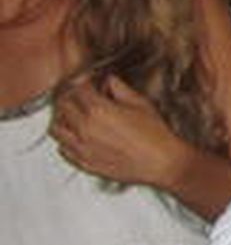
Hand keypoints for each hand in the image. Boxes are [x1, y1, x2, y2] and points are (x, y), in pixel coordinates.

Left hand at [48, 76, 186, 189]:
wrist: (161, 162)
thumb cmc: (155, 135)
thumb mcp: (141, 104)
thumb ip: (121, 89)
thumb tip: (110, 82)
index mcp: (99, 110)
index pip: (79, 89)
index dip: (83, 82)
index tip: (88, 82)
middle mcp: (85, 128)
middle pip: (62, 106)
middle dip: (70, 97)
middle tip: (78, 96)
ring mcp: (82, 147)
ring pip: (56, 129)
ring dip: (62, 119)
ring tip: (72, 116)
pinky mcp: (84, 163)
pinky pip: (63, 149)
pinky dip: (66, 141)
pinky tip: (77, 137)